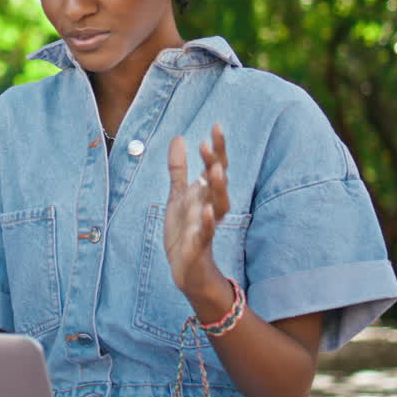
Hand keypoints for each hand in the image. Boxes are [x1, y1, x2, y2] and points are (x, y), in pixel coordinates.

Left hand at [165, 124, 232, 315]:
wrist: (186, 270)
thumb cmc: (186, 230)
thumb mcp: (178, 196)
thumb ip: (179, 169)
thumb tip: (179, 137)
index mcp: (205, 194)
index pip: (215, 167)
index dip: (217, 148)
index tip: (216, 126)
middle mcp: (210, 207)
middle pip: (219, 182)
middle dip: (216, 163)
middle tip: (210, 144)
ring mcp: (207, 226)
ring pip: (218, 205)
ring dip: (217, 189)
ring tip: (215, 171)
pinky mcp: (200, 246)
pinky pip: (206, 233)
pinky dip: (207, 223)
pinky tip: (206, 212)